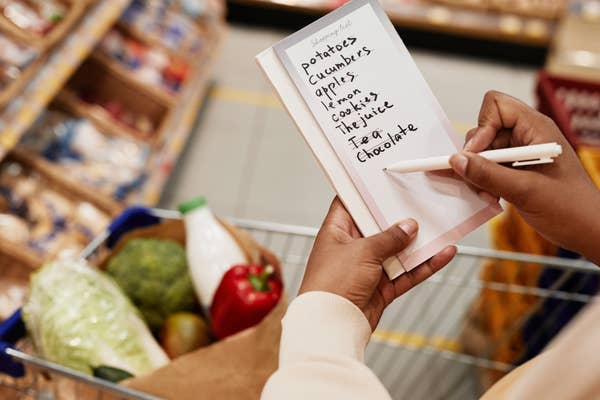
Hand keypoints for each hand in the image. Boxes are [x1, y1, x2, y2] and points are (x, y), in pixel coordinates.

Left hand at [299, 198, 455, 329]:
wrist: (331, 324)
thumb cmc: (333, 283)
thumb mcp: (362, 251)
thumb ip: (388, 237)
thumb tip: (409, 226)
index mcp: (337, 231)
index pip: (350, 204)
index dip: (365, 191)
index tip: (385, 179)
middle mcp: (351, 247)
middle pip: (379, 226)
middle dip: (400, 217)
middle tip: (422, 199)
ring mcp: (367, 268)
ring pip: (397, 251)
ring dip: (418, 242)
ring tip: (441, 225)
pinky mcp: (381, 288)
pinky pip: (406, 273)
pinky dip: (424, 266)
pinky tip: (444, 254)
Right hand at [448, 91, 599, 262]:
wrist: (588, 232)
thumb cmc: (573, 209)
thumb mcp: (526, 191)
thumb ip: (488, 175)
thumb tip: (457, 161)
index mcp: (537, 129)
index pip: (497, 106)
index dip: (482, 127)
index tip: (475, 154)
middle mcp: (527, 136)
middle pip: (484, 130)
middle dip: (476, 156)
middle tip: (478, 180)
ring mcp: (520, 154)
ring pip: (482, 152)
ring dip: (478, 174)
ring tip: (489, 194)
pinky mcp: (515, 171)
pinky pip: (487, 168)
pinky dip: (483, 182)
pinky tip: (491, 197)